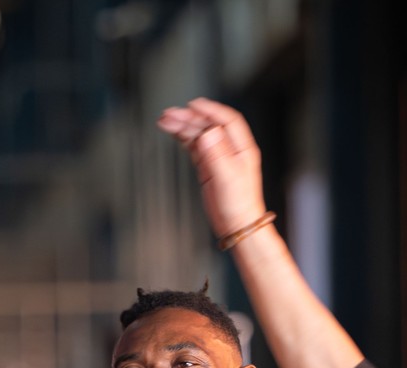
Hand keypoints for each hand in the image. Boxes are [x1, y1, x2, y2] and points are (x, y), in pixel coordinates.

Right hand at [157, 98, 265, 239]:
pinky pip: (194, 147)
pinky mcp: (208, 167)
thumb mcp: (229, 177)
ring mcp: (218, 157)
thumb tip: (208, 132)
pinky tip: (174, 134)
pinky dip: (183, 138)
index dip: (210, 109)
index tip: (194, 104)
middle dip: (189, 118)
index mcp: (241, 147)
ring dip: (183, 126)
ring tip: (165, 121)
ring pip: (199, 135)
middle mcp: (230, 149)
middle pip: (208, 125)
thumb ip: (217, 153)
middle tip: (169, 114)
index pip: (226, 120)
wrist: (237, 225)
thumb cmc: (239, 204)